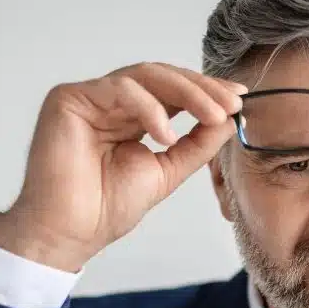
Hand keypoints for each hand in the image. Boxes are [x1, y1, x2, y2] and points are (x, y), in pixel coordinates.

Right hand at [0, 62, 246, 271]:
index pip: (173, 92)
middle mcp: (110, 101)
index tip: (239, 101)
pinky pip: (119, 89)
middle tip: (231, 105)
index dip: (206, 92)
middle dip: (202, 89)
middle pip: (163, 77)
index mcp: (132, 116)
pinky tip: (166, 135)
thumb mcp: (167, 171)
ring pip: (145, 75)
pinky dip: (149, 108)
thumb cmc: (106, 207)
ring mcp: (90, 97)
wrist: (71, 232)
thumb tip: (229, 119)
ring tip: (212, 116)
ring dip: (186, 93)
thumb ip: (196, 144)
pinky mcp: (69, 98)